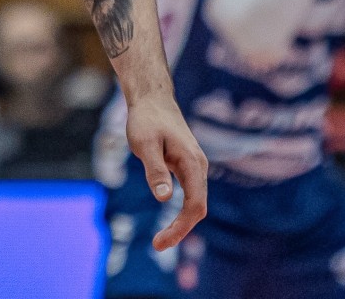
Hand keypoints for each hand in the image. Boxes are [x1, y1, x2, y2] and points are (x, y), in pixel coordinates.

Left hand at [125, 89, 206, 250]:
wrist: (152, 99)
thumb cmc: (146, 119)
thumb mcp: (145, 144)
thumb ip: (155, 170)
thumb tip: (165, 198)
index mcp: (193, 164)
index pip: (195, 205)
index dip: (180, 227)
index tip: (160, 241)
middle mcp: (199, 167)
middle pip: (197, 207)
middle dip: (180, 229)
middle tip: (157, 245)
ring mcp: (194, 167)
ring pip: (194, 201)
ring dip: (181, 222)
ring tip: (161, 240)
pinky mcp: (186, 166)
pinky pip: (189, 194)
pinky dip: (180, 210)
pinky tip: (169, 220)